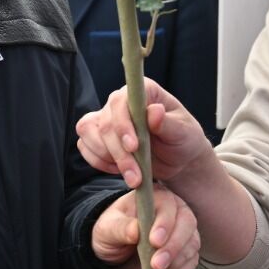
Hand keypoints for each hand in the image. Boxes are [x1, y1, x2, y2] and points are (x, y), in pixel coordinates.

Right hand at [76, 79, 213, 188]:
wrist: (178, 159)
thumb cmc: (184, 140)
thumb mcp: (183, 132)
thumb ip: (168, 123)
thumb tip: (154, 111)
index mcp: (143, 91)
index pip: (120, 100)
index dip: (123, 124)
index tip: (134, 147)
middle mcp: (120, 101)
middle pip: (105, 123)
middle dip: (119, 153)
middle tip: (135, 176)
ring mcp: (107, 118)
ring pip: (89, 133)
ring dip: (107, 159)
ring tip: (132, 177)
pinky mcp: (98, 136)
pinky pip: (85, 146)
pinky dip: (99, 162)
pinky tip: (120, 171)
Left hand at [93, 185, 200, 268]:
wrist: (116, 250)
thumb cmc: (112, 230)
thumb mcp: (108, 227)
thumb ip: (120, 227)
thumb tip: (135, 231)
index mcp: (156, 197)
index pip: (168, 206)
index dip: (164, 224)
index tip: (154, 241)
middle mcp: (175, 211)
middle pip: (187, 224)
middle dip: (173, 247)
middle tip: (156, 264)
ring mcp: (184, 231)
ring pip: (192, 244)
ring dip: (176, 262)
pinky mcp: (187, 251)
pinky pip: (191, 261)